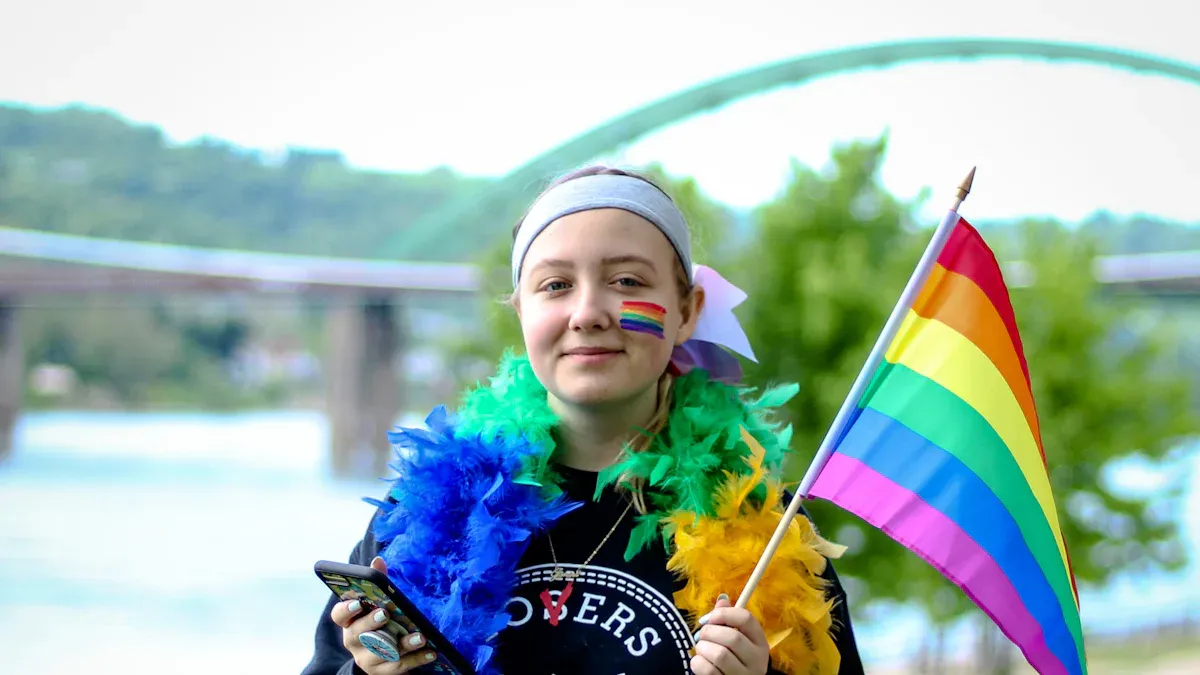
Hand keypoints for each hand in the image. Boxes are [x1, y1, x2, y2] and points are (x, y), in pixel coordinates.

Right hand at [330, 556, 436, 673]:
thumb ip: (378, 582)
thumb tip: (378, 561)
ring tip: (420, 636)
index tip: (357, 603)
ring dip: (403, 644)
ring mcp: (367, 659)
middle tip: (385, 614)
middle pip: (358, 634)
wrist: (386, 656)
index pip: (339, 616)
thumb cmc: (382, 622)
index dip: (345, 610)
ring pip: (383, 651)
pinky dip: (416, 659)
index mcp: (350, 621)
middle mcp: (354, 641)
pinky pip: (399, 667)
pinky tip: (431, 652)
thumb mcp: (379, 603)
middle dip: (371, 623)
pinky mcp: (382, 672)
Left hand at [691, 593, 770, 674]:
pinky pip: (708, 670)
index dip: (724, 613)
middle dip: (709, 632)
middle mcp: (757, 659)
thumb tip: (722, 599)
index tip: (711, 618)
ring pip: (719, 655)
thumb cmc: (735, 658)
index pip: (746, 618)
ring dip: (703, 648)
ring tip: (702, 649)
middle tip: (702, 635)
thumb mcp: (738, 638)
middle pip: (732, 637)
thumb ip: (729, 619)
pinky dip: (698, 662)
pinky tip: (700, 661)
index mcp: (760, 642)